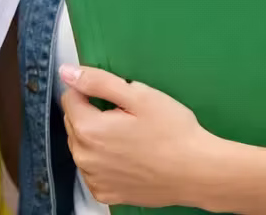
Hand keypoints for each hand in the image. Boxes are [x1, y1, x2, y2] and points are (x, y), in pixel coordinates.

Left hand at [59, 64, 216, 209]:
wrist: (199, 172)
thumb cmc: (172, 130)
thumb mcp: (138, 95)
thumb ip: (97, 81)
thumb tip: (66, 72)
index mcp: (88, 130)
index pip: (70, 97)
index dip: (91, 91)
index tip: (115, 97)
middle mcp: (84, 158)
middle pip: (73, 121)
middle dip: (92, 112)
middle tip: (126, 115)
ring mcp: (95, 180)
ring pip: (82, 145)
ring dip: (96, 136)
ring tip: (128, 135)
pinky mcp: (107, 194)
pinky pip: (93, 168)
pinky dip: (103, 160)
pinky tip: (127, 155)